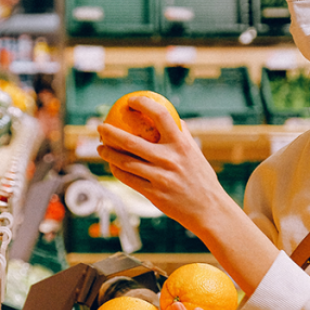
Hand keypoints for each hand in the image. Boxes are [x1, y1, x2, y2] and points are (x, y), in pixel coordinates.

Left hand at [97, 96, 228, 233]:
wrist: (209, 209)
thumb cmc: (201, 179)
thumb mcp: (196, 153)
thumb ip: (183, 135)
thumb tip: (172, 117)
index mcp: (181, 144)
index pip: (161, 115)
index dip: (144, 104)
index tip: (131, 100)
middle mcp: (169, 159)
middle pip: (131, 141)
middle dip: (110, 132)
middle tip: (100, 127)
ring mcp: (160, 177)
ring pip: (125, 162)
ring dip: (108, 153)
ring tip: (100, 147)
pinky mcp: (153, 193)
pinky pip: (128, 179)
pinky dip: (117, 171)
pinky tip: (112, 166)